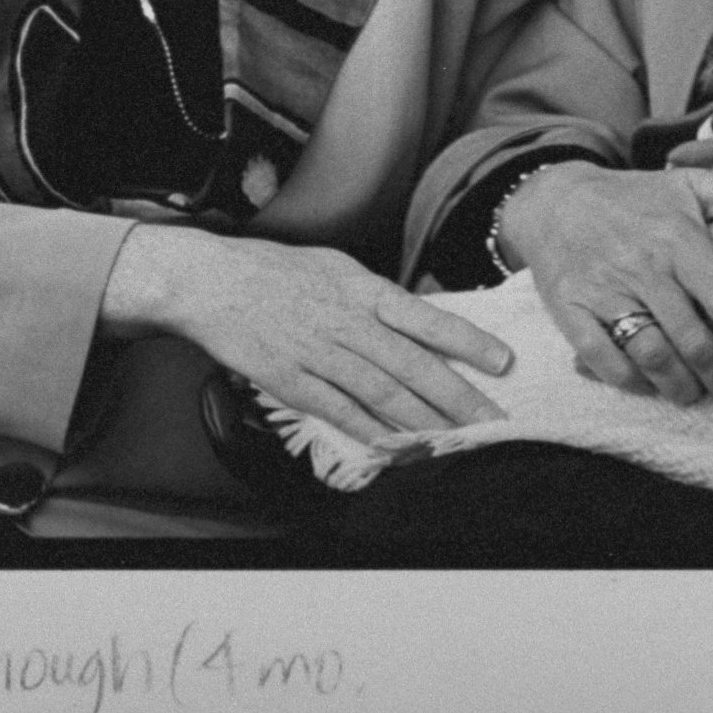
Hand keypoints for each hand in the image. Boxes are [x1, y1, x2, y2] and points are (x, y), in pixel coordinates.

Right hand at [102, 225, 513, 442]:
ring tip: (455, 439)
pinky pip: (338, 411)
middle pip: (411, 366)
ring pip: (381, 393)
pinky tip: (396, 445)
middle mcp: (345, 322)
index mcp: (361, 288)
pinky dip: (370, 431)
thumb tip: (419, 319)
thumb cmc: (274, 271)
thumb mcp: (336, 267)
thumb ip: (377, 297)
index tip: (501, 361)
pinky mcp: (290, 381)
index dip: (466, 342)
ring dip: (423, 421)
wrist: (211, 281)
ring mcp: (318, 354)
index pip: (425, 317)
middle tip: (492, 419)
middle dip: (458, 397)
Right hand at [498, 161, 712, 403]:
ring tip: (698, 394)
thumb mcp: (693, 185)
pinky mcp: (570, 309)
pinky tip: (652, 385)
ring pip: (651, 355)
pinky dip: (632, 381)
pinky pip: (604, 360)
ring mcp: (604, 290)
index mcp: (679, 238)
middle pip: (694, 340)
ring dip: (680, 386)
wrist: (556, 199)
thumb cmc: (637, 198)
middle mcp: (644, 266)